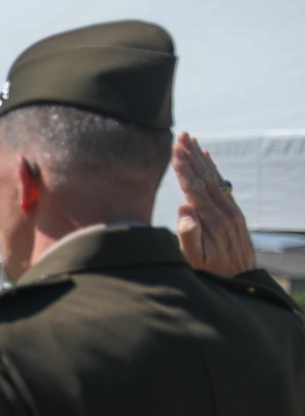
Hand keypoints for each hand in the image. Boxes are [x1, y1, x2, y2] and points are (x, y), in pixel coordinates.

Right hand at [171, 132, 255, 276]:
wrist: (241, 279)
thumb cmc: (211, 271)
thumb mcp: (195, 259)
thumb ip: (189, 234)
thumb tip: (183, 208)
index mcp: (213, 220)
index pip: (195, 188)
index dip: (184, 169)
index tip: (175, 151)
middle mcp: (225, 210)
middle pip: (205, 177)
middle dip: (192, 155)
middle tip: (181, 136)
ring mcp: (231, 209)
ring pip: (214, 177)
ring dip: (201, 157)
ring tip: (190, 140)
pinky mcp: (233, 211)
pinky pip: (221, 184)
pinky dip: (213, 168)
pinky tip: (208, 157)